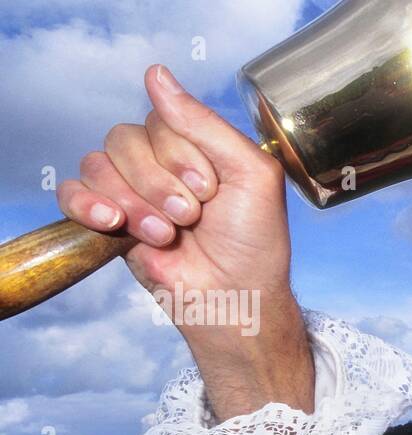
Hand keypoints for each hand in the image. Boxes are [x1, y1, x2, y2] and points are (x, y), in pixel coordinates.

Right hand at [56, 64, 313, 420]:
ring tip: (166, 234)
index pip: (162, 119)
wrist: (235, 299)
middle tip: (191, 217)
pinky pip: (72, 191)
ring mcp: (132, 190)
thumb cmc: (254, 244)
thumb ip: (205, 123)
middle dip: (159, 183)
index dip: (181, 155)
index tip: (211, 191)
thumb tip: (156, 74)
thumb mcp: (251, 174)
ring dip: (135, 202)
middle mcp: (161, 162)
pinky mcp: (109, 221)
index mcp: (196, 146)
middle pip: (126, 138)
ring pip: (99, 164)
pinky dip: (87, 203)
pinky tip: (112, 221)